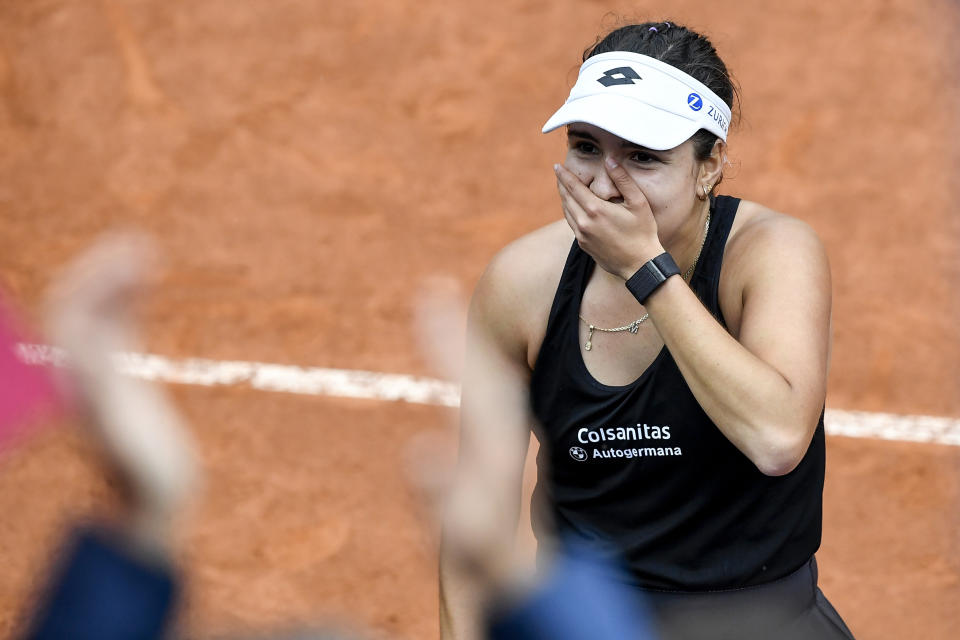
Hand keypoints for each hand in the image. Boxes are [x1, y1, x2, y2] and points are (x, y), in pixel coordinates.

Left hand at [45, 234, 199, 551]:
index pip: (72, 314)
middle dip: (103, 269)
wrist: (153, 504)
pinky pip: (121, 324)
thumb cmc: (144, 476)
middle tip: (140, 242)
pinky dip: (133, 296)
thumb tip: (80, 342)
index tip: (133, 257)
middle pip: (78, 304)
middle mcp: (81, 371)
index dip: (97, 281)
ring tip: (146, 248)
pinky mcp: (124, 375)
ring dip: (117, 277)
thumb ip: (104, 391)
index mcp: (77, 380)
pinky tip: (152, 276)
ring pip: (99, 310)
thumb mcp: (127, 432)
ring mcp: (101, 371)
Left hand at [554, 159, 663, 278]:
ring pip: (566, 212)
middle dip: (562, 184)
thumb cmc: (643, 232)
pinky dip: (569, 212)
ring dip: (564, 198)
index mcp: (595, 209)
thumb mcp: (638, 202)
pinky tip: (573, 208)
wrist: (639, 265)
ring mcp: (582, 235)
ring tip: (565, 188)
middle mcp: (584, 222)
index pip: (573, 187)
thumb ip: (623, 179)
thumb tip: (610, 160)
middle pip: (566, 198)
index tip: (557, 166)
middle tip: (560, 174)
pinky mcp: (583, 244)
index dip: (564, 175)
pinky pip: (571, 224)